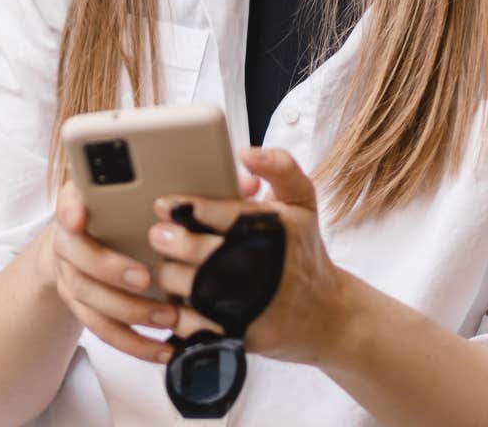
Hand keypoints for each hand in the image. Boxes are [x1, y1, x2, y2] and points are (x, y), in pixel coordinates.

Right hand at [43, 172, 262, 365]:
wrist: (91, 240)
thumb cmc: (136, 212)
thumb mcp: (159, 193)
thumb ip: (199, 186)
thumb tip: (249, 183)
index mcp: (87, 201)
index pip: (69, 198)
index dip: (70, 208)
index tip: (80, 217)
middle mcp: (72, 238)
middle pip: (76, 254)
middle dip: (109, 268)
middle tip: (145, 278)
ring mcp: (73, 274)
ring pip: (89, 297)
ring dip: (128, 310)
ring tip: (166, 317)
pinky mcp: (83, 308)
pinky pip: (102, 330)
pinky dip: (133, 342)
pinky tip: (162, 349)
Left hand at [148, 146, 351, 365]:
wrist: (327, 315)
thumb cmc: (304, 252)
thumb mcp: (303, 202)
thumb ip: (280, 167)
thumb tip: (246, 153)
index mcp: (274, 229)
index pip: (220, 213)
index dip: (185, 207)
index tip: (164, 205)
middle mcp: (261, 267)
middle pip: (197, 251)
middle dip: (168, 240)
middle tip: (159, 235)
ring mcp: (249, 304)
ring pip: (185, 286)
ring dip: (168, 274)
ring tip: (170, 265)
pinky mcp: (237, 334)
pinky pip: (188, 322)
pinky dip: (175, 309)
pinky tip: (178, 296)